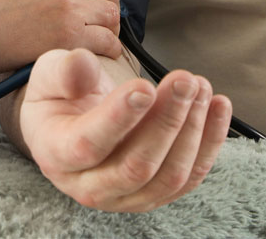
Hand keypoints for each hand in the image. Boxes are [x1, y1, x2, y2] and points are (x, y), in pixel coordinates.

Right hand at [0, 0, 120, 79]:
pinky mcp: (69, 32)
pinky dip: (108, 50)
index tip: (86, 8)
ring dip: (107, 29)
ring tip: (95, 43)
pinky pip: (108, 40)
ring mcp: (67, 1)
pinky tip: (97, 56)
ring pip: (112, 13)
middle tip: (95, 28)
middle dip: (103, 9)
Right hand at [20, 48, 231, 211]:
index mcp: (56, 153)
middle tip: (185, 80)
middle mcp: (89, 186)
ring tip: (200, 86)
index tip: (144, 87)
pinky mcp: (154, 195)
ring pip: (168, 175)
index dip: (118, 118)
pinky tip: (218, 106)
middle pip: (136, 165)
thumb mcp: (47, 72)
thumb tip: (83, 67)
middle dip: (167, 121)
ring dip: (192, 130)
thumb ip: (62, 70)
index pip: (89, 144)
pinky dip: (209, 143)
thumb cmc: (56, 95)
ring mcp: (125, 197)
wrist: (66, 124)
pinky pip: (189, 177)